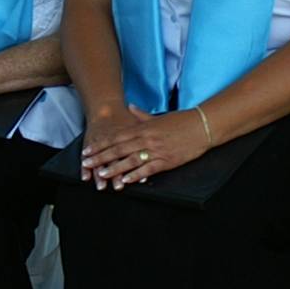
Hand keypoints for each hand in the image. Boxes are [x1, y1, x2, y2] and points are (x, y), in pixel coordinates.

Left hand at [80, 108, 207, 188]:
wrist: (202, 126)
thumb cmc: (181, 121)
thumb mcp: (159, 117)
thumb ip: (142, 115)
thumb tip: (130, 108)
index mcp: (144, 128)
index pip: (117, 137)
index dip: (101, 144)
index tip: (88, 150)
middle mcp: (147, 139)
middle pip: (119, 149)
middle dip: (101, 157)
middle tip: (87, 163)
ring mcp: (156, 150)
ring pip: (131, 160)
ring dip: (115, 168)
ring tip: (101, 173)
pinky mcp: (167, 161)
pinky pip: (148, 169)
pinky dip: (136, 175)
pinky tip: (125, 181)